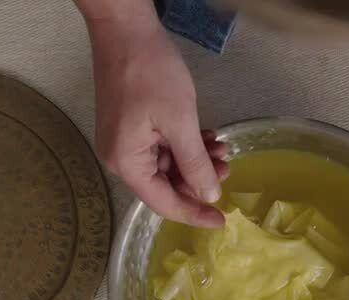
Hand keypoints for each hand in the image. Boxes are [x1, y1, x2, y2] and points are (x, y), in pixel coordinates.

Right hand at [86, 16, 228, 226]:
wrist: (126, 29)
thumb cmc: (150, 73)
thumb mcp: (181, 122)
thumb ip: (195, 165)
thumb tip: (208, 196)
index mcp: (126, 162)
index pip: (163, 203)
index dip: (194, 213)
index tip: (221, 221)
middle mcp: (121, 157)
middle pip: (165, 185)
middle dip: (198, 179)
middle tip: (228, 167)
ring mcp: (125, 141)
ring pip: (167, 165)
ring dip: (196, 160)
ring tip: (221, 148)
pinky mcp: (132, 126)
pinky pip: (162, 147)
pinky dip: (185, 145)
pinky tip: (207, 137)